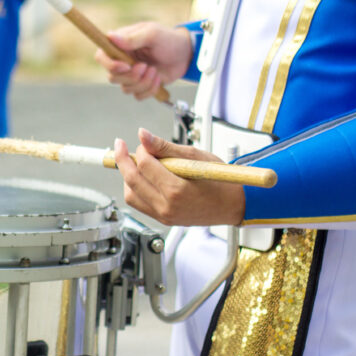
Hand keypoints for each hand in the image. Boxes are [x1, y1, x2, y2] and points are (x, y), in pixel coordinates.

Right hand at [94, 22, 192, 99]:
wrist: (185, 54)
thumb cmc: (168, 40)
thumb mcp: (152, 34)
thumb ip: (131, 38)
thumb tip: (111, 36)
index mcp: (120, 45)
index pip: (101, 56)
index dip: (109, 64)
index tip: (125, 66)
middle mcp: (122, 61)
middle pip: (112, 77)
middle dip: (131, 76)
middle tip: (145, 66)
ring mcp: (130, 75)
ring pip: (125, 88)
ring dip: (143, 82)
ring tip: (154, 70)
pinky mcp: (140, 85)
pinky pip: (137, 96)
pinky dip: (149, 90)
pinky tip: (157, 78)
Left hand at [114, 128, 244, 225]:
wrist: (234, 205)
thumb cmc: (221, 181)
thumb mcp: (195, 157)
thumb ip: (165, 147)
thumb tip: (143, 135)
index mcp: (176, 190)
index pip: (144, 166)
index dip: (141, 150)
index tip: (143, 143)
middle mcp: (167, 206)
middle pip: (131, 181)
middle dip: (123, 160)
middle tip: (120, 146)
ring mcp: (164, 215)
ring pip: (130, 195)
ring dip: (128, 176)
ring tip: (137, 164)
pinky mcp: (163, 219)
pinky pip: (139, 204)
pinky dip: (135, 189)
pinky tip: (143, 178)